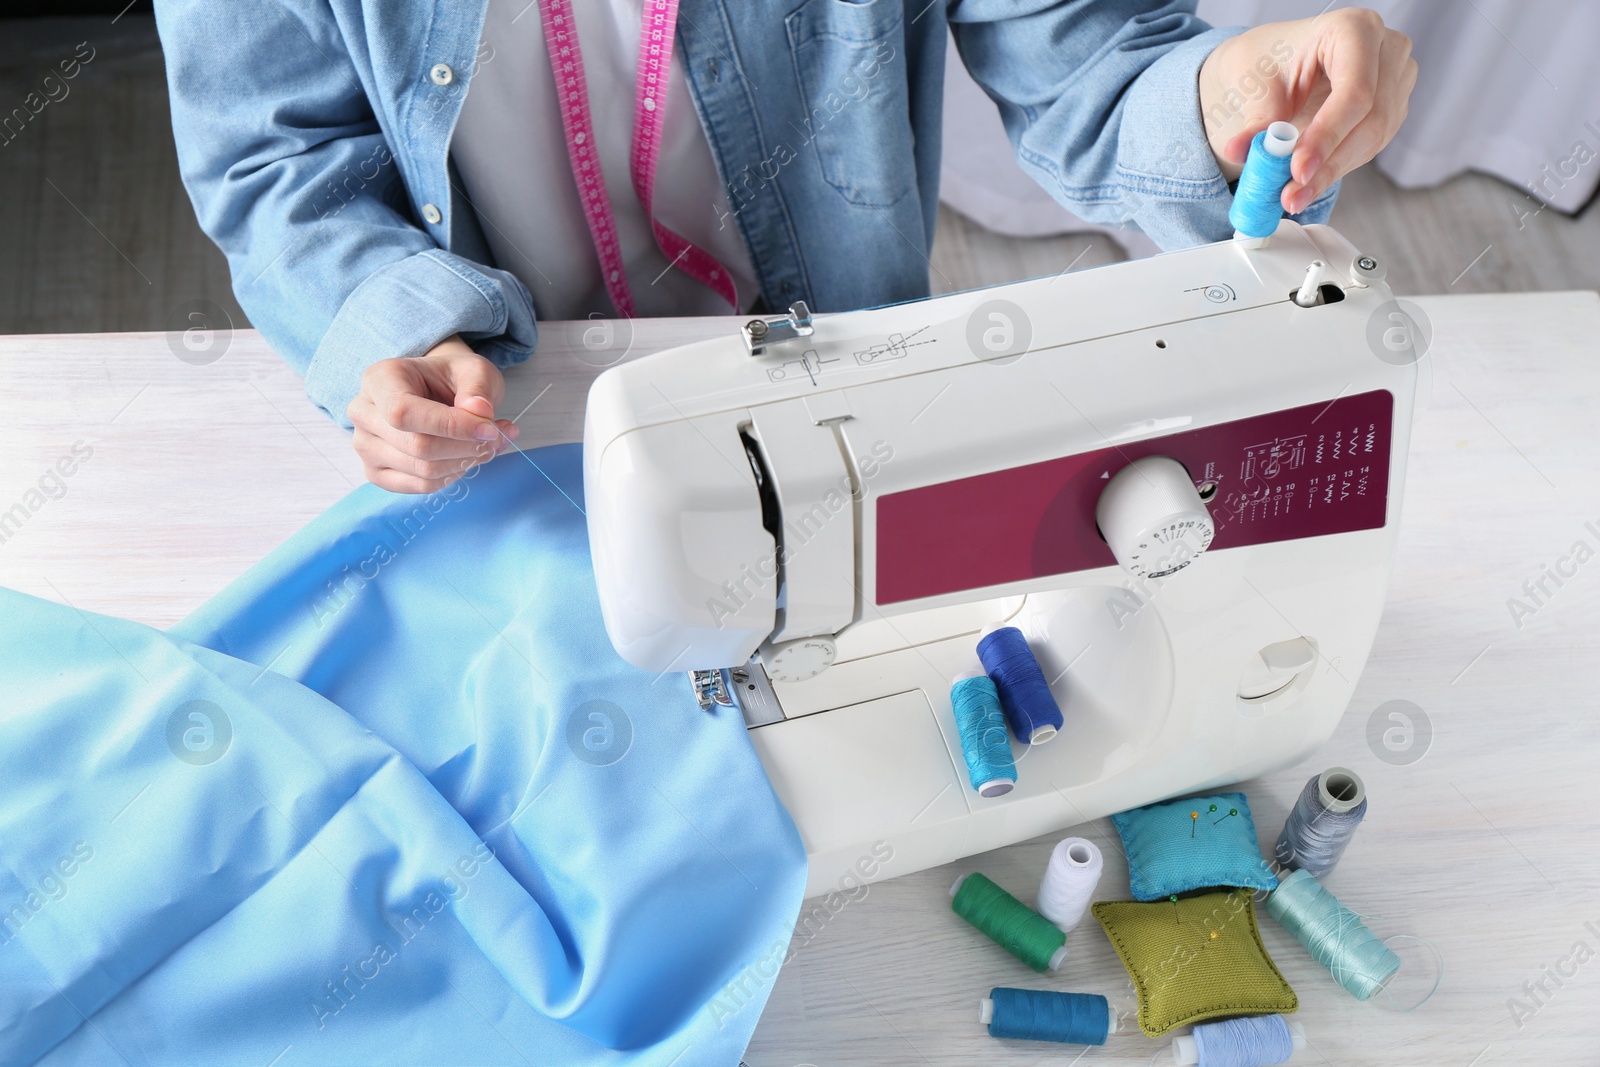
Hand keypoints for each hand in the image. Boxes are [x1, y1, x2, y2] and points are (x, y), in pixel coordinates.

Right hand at [346, 334, 519, 492]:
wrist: (437, 392)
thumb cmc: (451, 379)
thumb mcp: (473, 370)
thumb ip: (478, 387)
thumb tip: (479, 410)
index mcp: (379, 379)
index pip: (404, 412)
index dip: (450, 426)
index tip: (490, 429)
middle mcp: (363, 413)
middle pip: (416, 446)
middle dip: (465, 447)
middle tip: (496, 437)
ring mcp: (365, 446)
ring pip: (421, 470)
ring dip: (464, 462)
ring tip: (486, 445)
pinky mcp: (377, 472)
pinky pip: (420, 486)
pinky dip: (452, 476)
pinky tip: (465, 458)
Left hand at [1198, 9, 1416, 214]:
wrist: (1277, 60)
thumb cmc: (1269, 59)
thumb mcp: (1255, 84)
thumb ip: (1256, 120)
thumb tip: (1238, 152)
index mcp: (1355, 29)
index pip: (1355, 90)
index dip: (1328, 135)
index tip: (1298, 170)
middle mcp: (1387, 49)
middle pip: (1371, 118)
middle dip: (1329, 163)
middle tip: (1292, 194)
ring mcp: (1396, 78)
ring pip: (1375, 137)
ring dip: (1333, 171)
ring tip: (1294, 195)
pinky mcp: (1394, 106)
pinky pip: (1372, 145)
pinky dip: (1339, 167)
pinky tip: (1312, 180)